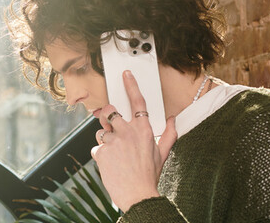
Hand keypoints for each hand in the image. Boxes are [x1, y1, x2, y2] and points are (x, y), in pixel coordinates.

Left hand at [90, 70, 177, 211]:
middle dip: (106, 115)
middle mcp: (128, 132)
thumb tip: (173, 120)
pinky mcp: (101, 152)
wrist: (137, 194)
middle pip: (110, 112)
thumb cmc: (149, 175)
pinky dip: (101, 155)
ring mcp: (113, 141)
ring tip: (115, 153)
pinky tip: (110, 164)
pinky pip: (97, 148)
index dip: (131, 86)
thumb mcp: (162, 154)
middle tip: (109, 123)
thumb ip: (168, 134)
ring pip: (100, 131)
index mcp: (144, 130)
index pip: (138, 102)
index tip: (125, 75)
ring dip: (104, 140)